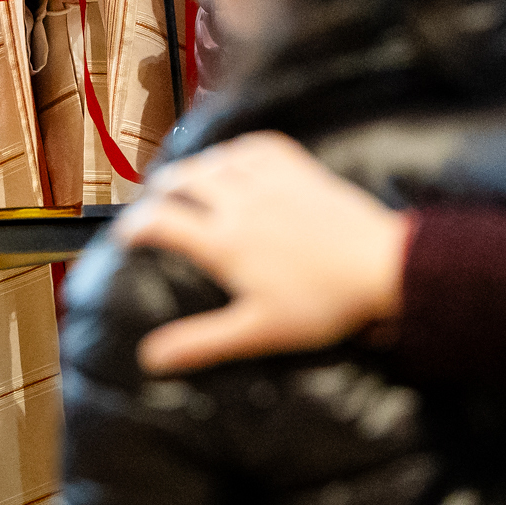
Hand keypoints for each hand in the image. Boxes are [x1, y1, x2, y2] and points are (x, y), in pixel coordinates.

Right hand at [117, 132, 409, 375]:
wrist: (381, 266)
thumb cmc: (321, 304)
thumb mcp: (257, 330)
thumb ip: (202, 341)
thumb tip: (151, 358)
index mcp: (224, 242)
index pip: (160, 222)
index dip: (134, 225)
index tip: (124, 233)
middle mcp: (240, 202)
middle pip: (182, 180)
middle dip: (160, 189)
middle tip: (153, 202)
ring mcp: (270, 180)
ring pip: (216, 159)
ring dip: (195, 166)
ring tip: (187, 179)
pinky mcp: (300, 169)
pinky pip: (257, 146)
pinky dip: (237, 150)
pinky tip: (236, 158)